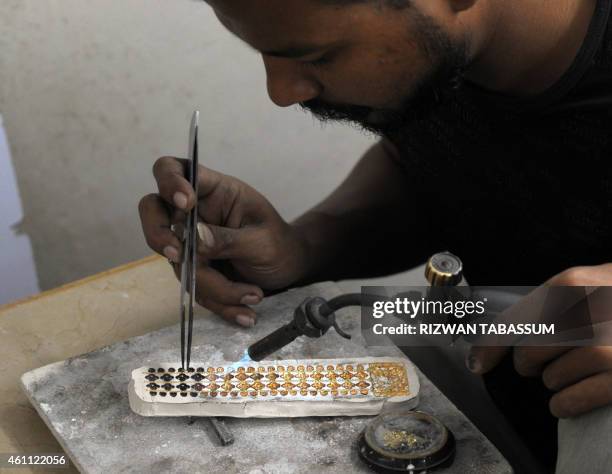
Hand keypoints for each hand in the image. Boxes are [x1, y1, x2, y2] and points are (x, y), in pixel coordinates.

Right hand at [138, 157, 309, 326]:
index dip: (170, 182)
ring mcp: (189, 242)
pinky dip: (220, 303)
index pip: (174, 170)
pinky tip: (244, 313)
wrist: (287, 270)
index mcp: (213, 190)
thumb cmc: (278, 243)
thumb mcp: (262, 239)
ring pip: (178, 263)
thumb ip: (228, 238)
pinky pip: (194, 289)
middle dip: (159, 235)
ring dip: (215, 287)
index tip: (186, 204)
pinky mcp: (192, 269)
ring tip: (253, 295)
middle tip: (179, 253)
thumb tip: (194, 239)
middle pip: (152, 211)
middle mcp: (194, 214)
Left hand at [467, 263, 611, 417]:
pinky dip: (562, 403)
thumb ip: (543, 305)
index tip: (476, 364)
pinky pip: (570, 400)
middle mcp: (588, 313)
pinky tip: (565, 400)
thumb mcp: (586, 284)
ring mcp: (608, 347)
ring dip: (552, 381)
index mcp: (571, 286)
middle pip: (528, 352)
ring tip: (570, 370)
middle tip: (539, 361)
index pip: (514, 322)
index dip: (489, 346)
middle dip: (528, 362)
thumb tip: (488, 344)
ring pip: (549, 377)